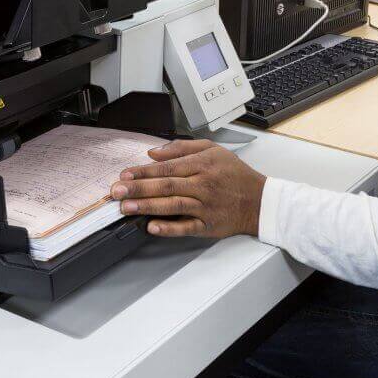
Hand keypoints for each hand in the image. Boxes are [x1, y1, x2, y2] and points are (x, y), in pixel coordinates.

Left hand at [110, 139, 265, 238]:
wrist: (260, 200)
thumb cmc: (235, 174)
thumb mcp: (212, 150)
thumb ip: (182, 148)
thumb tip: (154, 152)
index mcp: (202, 164)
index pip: (167, 167)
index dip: (144, 171)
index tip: (125, 175)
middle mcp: (203, 185)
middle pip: (166, 186)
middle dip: (139, 188)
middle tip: (117, 191)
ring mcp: (205, 207)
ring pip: (172, 206)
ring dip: (147, 207)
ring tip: (126, 207)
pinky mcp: (208, 225)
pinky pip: (186, 228)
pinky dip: (169, 229)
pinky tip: (152, 227)